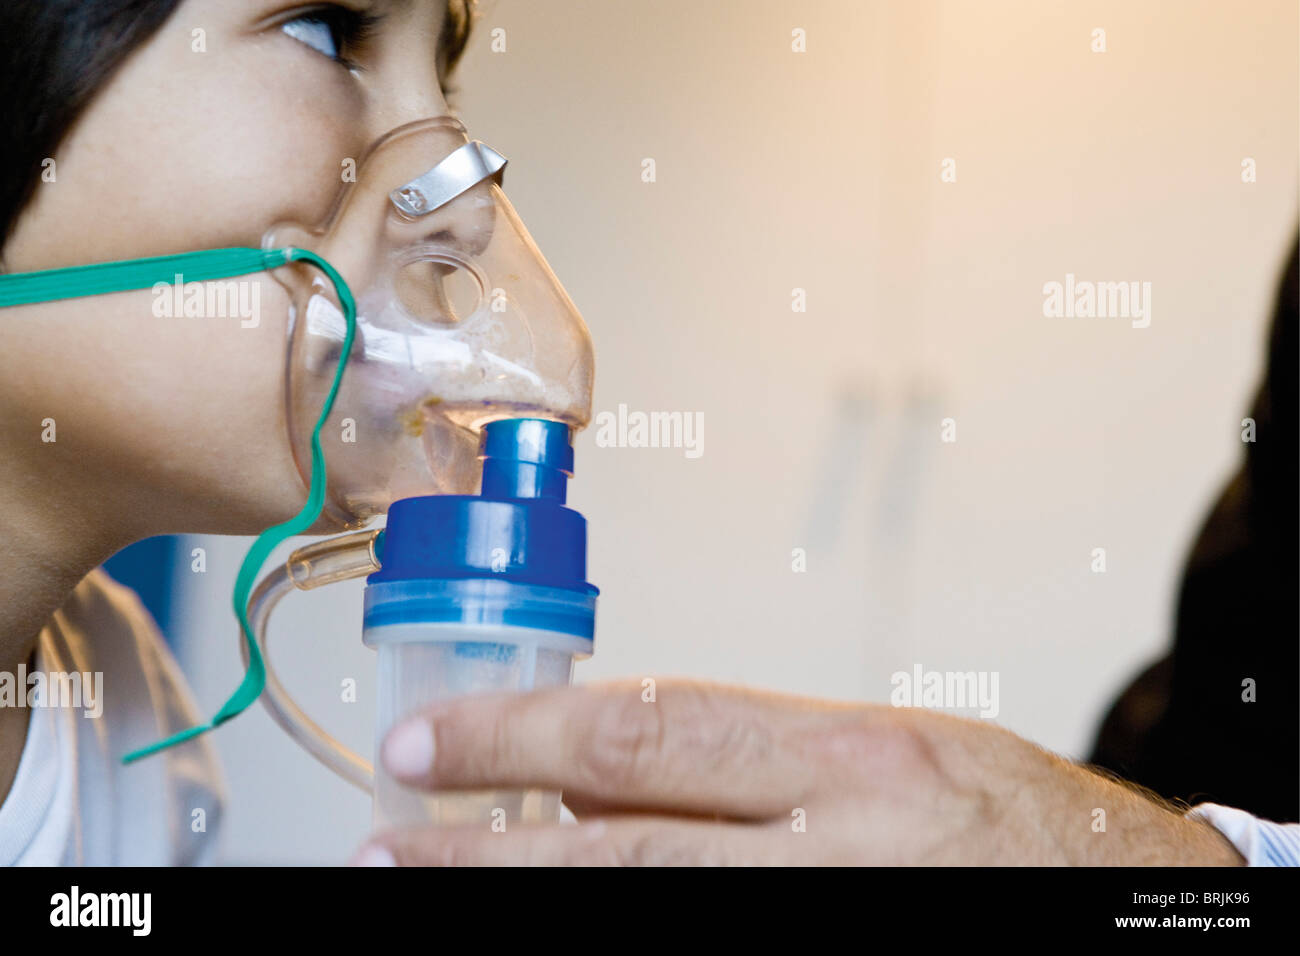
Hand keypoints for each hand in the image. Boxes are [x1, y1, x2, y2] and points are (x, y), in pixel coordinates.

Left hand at [348, 679, 1244, 865]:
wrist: (1134, 902)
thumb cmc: (1015, 824)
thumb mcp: (887, 755)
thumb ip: (749, 765)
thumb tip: (598, 778)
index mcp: (854, 760)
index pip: (649, 732)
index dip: (519, 737)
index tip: (430, 742)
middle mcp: (842, 849)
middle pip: (619, 848)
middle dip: (481, 848)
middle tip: (386, 844)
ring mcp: (836, 923)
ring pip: (643, 913)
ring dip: (531, 898)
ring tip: (431, 887)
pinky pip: (700, 952)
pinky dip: (617, 934)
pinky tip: (556, 919)